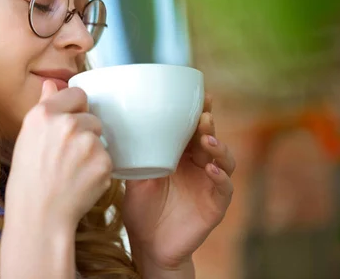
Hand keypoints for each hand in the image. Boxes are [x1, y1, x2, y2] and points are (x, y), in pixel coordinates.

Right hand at [5, 79, 112, 229]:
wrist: (39, 216)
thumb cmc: (28, 179)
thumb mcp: (27, 137)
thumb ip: (43, 106)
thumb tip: (51, 84)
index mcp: (44, 114)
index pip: (78, 94)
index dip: (76, 109)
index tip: (70, 124)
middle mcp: (67, 124)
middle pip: (92, 117)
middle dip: (85, 133)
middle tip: (67, 155)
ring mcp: (87, 143)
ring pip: (100, 139)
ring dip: (92, 151)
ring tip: (73, 170)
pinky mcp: (103, 162)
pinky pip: (107, 159)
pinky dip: (98, 170)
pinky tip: (81, 181)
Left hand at [123, 95, 234, 272]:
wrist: (148, 244)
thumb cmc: (141, 208)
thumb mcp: (135, 176)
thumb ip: (134, 154)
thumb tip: (114, 125)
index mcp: (180, 154)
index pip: (191, 128)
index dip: (197, 111)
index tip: (199, 94)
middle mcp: (197, 164)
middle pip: (209, 137)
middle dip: (208, 124)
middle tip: (202, 114)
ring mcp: (209, 183)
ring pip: (223, 159)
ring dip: (218, 147)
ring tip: (206, 140)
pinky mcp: (216, 204)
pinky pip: (224, 187)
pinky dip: (221, 177)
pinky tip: (211, 171)